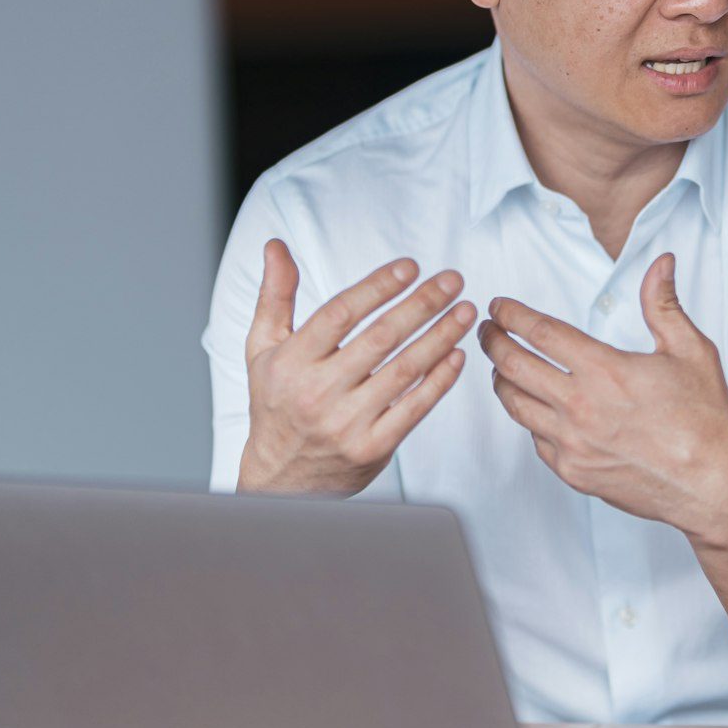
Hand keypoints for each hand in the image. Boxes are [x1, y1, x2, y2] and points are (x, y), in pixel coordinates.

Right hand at [239, 240, 474, 494]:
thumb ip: (275, 296)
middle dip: (422, 304)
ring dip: (441, 336)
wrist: (280, 480)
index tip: (410, 266)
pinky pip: (415, 408)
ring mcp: (347, 423)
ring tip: (464, 310)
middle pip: (381, 338)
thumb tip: (276, 247)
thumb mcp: (263, 349)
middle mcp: (317, 392)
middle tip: (453, 280)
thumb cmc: (276, 404)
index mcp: (291, 362)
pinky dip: (440, 380)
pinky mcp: (373, 448)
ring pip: (404, 370)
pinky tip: (457, 355)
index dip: (378, 286)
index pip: (340, 313)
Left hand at [478, 252, 727, 544]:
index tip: (500, 306)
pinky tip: (534, 408)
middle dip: (492, 342)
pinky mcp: (573, 472)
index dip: (513, 315)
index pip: (540, 333)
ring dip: (501, 380)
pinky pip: (535, 439)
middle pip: (513, 366)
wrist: (711, 484)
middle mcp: (580, 407)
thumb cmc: (706, 419)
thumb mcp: (691, 350)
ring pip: (515, 405)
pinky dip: (528, 418)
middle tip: (487, 330)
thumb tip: (661, 263)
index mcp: (605, 370)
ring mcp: (572, 444)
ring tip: (500, 366)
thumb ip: (664, 304)